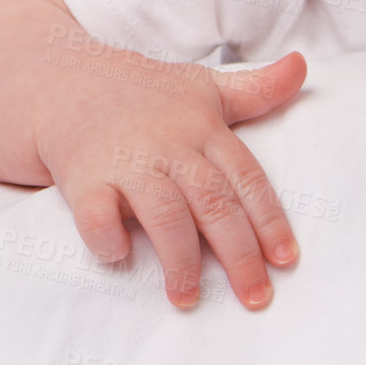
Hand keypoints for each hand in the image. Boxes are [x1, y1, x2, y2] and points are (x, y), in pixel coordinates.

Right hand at [35, 45, 307, 309]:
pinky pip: (95, 212)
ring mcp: (127, 161)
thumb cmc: (146, 95)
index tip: (287, 260)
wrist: (64, 81)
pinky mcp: (83, 177)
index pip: (246, 178)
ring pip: (164, 214)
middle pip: (214, 203)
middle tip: (256, 298)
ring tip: (189, 298)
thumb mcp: (204, 87)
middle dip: (238, 254)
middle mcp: (170, 146)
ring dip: (179, 259)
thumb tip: (301, 66)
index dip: (269, 219)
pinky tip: (120, 256)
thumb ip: (256, 89)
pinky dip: (107, 236)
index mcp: (204, 129)